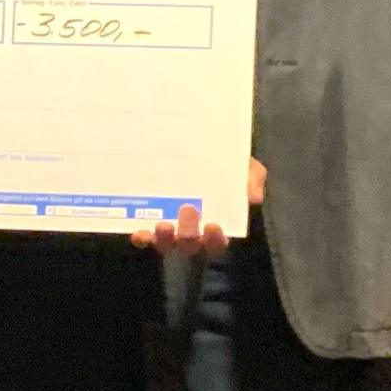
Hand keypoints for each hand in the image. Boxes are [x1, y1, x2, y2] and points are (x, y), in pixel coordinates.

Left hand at [132, 157, 264, 258]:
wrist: (198, 146)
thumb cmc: (224, 163)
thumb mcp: (245, 167)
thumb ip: (252, 179)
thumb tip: (253, 197)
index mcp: (216, 223)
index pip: (217, 242)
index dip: (215, 240)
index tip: (214, 226)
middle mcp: (191, 230)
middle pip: (189, 244)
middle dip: (189, 233)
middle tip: (188, 209)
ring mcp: (169, 226)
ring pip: (166, 244)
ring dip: (163, 239)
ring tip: (163, 225)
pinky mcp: (148, 219)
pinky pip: (144, 236)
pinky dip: (141, 238)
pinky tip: (137, 232)